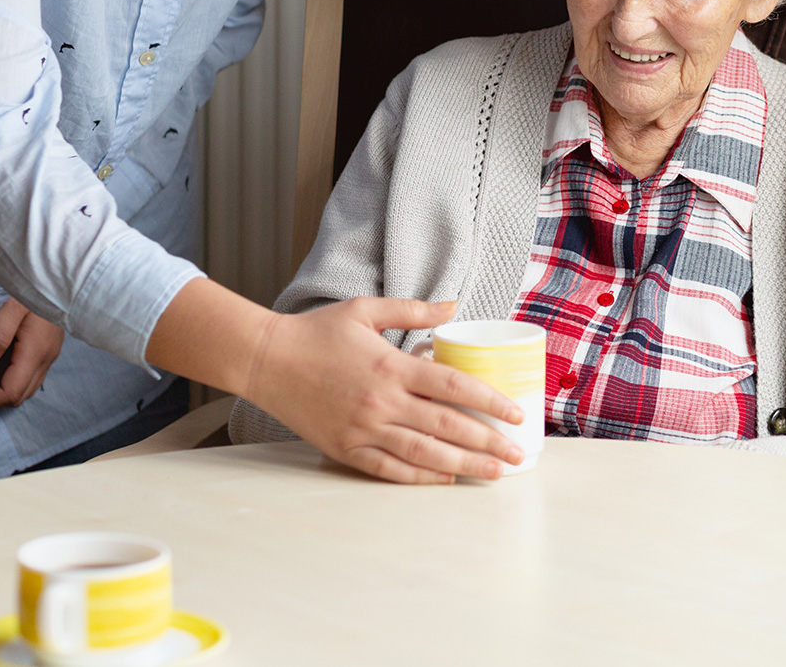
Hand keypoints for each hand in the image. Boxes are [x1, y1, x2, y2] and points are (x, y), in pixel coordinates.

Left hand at [0, 298, 63, 409]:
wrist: (64, 281)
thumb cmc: (37, 291)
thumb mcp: (12, 309)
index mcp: (36, 353)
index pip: (10, 392)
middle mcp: (45, 360)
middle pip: (17, 397)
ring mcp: (49, 357)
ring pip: (24, 390)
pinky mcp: (48, 352)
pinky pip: (28, 378)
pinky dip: (9, 381)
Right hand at [245, 297, 526, 484]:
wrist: (266, 359)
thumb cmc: (317, 332)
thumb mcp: (366, 310)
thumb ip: (413, 310)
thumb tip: (453, 306)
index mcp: (392, 366)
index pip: (454, 386)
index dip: (490, 401)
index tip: (516, 413)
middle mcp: (383, 401)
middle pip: (447, 426)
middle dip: (488, 442)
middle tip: (519, 453)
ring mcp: (364, 429)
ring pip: (424, 454)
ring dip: (464, 465)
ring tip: (495, 473)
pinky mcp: (345, 448)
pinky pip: (389, 469)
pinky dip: (420, 477)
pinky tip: (445, 479)